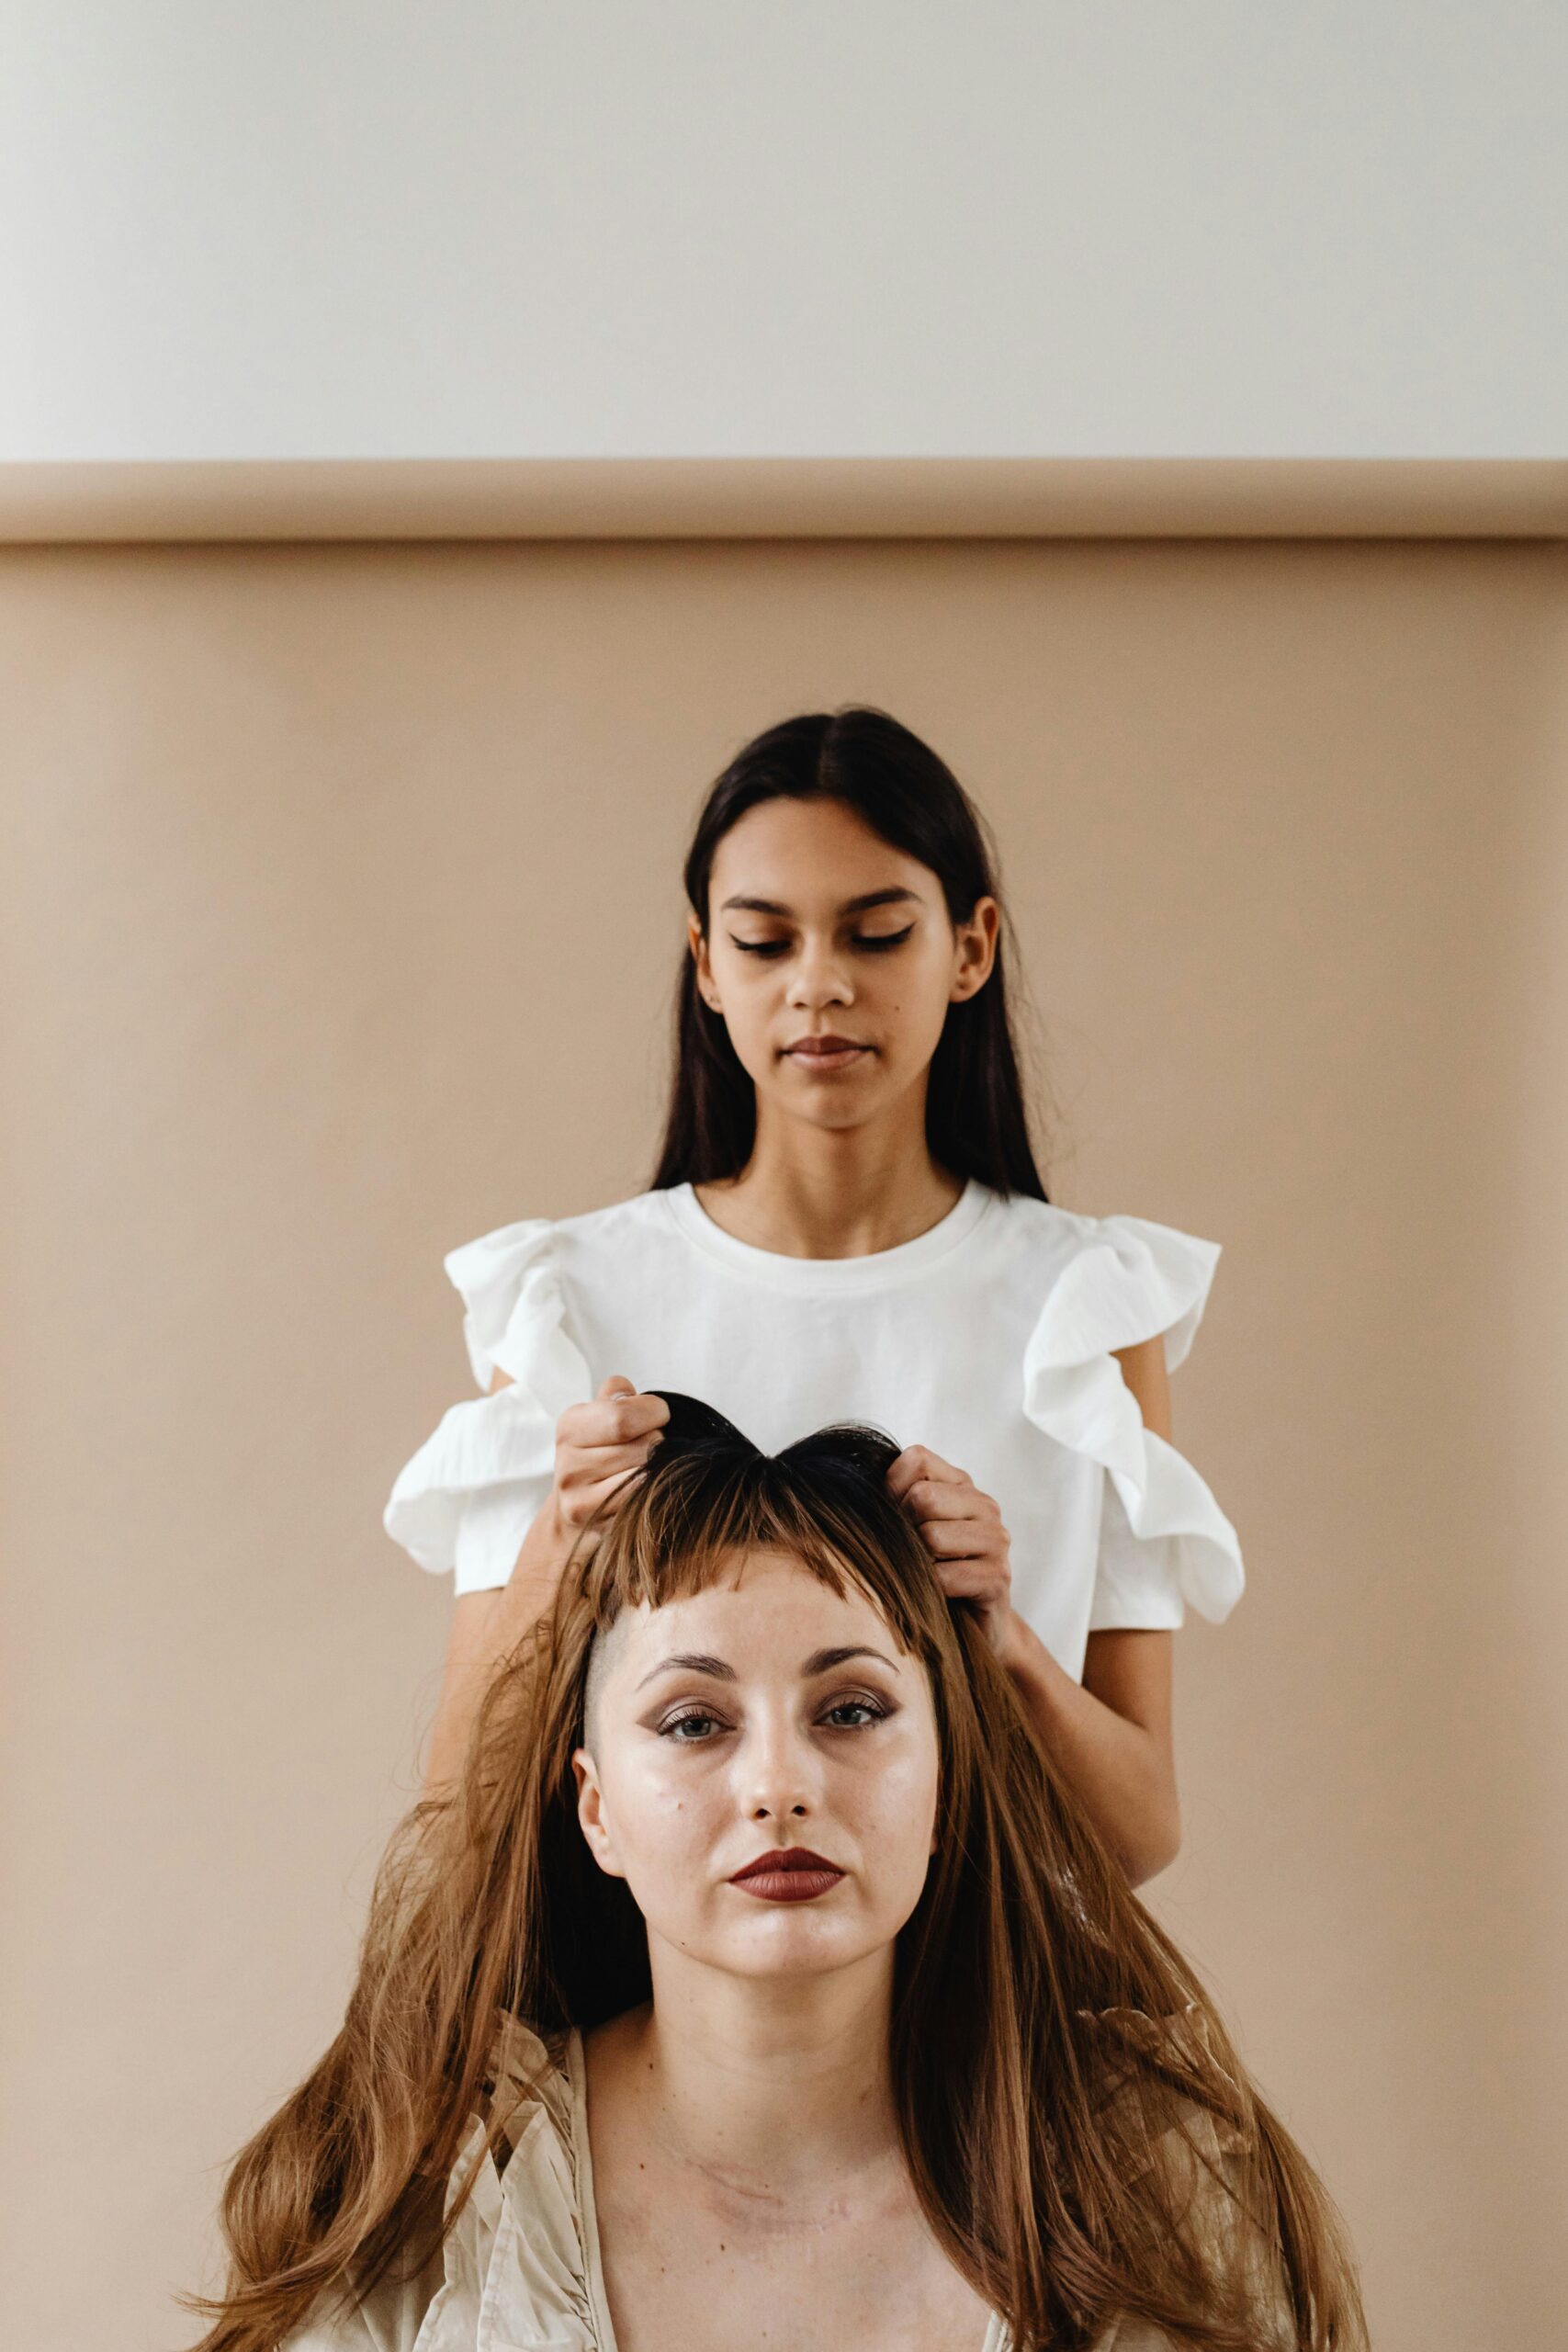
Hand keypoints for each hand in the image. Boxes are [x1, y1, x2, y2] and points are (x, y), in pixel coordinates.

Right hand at [551, 1375, 669, 1536]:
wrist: (578, 1509)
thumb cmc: (602, 1454)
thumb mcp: (603, 1418)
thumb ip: (617, 1397)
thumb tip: (626, 1394)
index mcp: (571, 1424)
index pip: (623, 1415)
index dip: (654, 1412)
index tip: (657, 1416)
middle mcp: (567, 1458)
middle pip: (643, 1445)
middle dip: (659, 1443)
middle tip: (649, 1448)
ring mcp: (576, 1491)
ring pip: (646, 1472)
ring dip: (657, 1468)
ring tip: (643, 1469)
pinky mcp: (589, 1517)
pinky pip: (639, 1498)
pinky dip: (650, 1491)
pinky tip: (641, 1490)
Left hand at [885, 1444, 1015, 1656]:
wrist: (970, 1625)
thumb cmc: (929, 1570)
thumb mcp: (910, 1528)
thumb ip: (892, 1499)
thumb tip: (856, 1489)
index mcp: (961, 1484)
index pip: (917, 1459)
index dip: (892, 1489)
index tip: (895, 1519)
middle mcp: (985, 1506)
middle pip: (923, 1497)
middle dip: (905, 1529)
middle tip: (911, 1554)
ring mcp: (997, 1541)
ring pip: (933, 1537)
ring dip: (918, 1563)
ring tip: (926, 1574)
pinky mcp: (998, 1578)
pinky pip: (946, 1576)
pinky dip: (932, 1589)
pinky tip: (939, 1595)